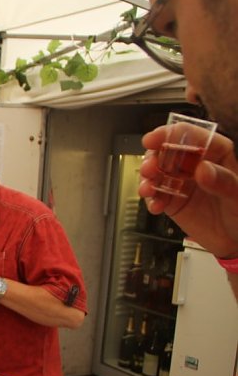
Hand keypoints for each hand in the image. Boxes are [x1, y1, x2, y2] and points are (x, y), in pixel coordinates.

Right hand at [139, 126, 237, 258]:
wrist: (236, 241)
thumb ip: (224, 182)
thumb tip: (203, 169)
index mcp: (215, 154)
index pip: (190, 136)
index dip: (170, 134)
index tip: (154, 140)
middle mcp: (194, 164)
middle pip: (166, 151)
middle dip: (153, 157)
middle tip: (149, 169)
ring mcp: (180, 182)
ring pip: (156, 171)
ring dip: (147, 178)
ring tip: (147, 189)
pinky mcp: (171, 200)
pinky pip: (155, 195)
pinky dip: (151, 200)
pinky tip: (155, 206)